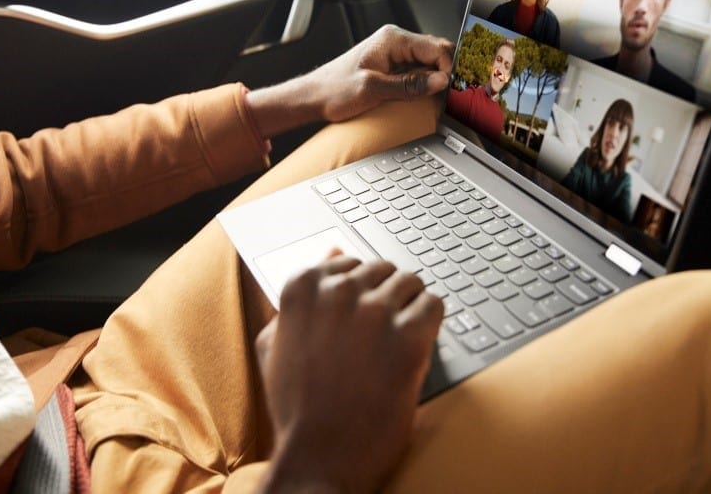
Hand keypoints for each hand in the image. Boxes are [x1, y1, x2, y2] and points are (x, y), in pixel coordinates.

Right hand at [255, 255, 443, 492]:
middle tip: (379, 338)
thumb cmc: (297, 406)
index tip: (357, 320)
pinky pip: (435, 305)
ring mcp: (374, 313)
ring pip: (412, 282)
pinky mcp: (409, 337)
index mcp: (303, 287)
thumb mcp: (276, 344)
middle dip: (386, 298)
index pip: (349, 262)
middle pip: (383, 270)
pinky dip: (431, 323)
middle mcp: (338, 292)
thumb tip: (332, 252)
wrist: (320, 459)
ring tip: (397, 343)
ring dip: (410, 308)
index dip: (358, 295)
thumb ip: (300, 296)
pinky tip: (416, 348)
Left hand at [307, 24, 453, 122]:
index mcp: (392, 39)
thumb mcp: (373, 89)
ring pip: (430, 63)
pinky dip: (426, 84)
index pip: (436, 47)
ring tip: (441, 99)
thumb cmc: (334, 90)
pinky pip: (419, 72)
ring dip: (437, 80)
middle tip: (451, 96)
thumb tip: (440, 81)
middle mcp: (396, 42)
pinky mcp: (393, 67)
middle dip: (447, 73)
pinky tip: (427, 97)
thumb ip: (409, 85)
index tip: (452, 89)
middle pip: (437, 53)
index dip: (449, 68)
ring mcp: (395, 54)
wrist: (313, 96)